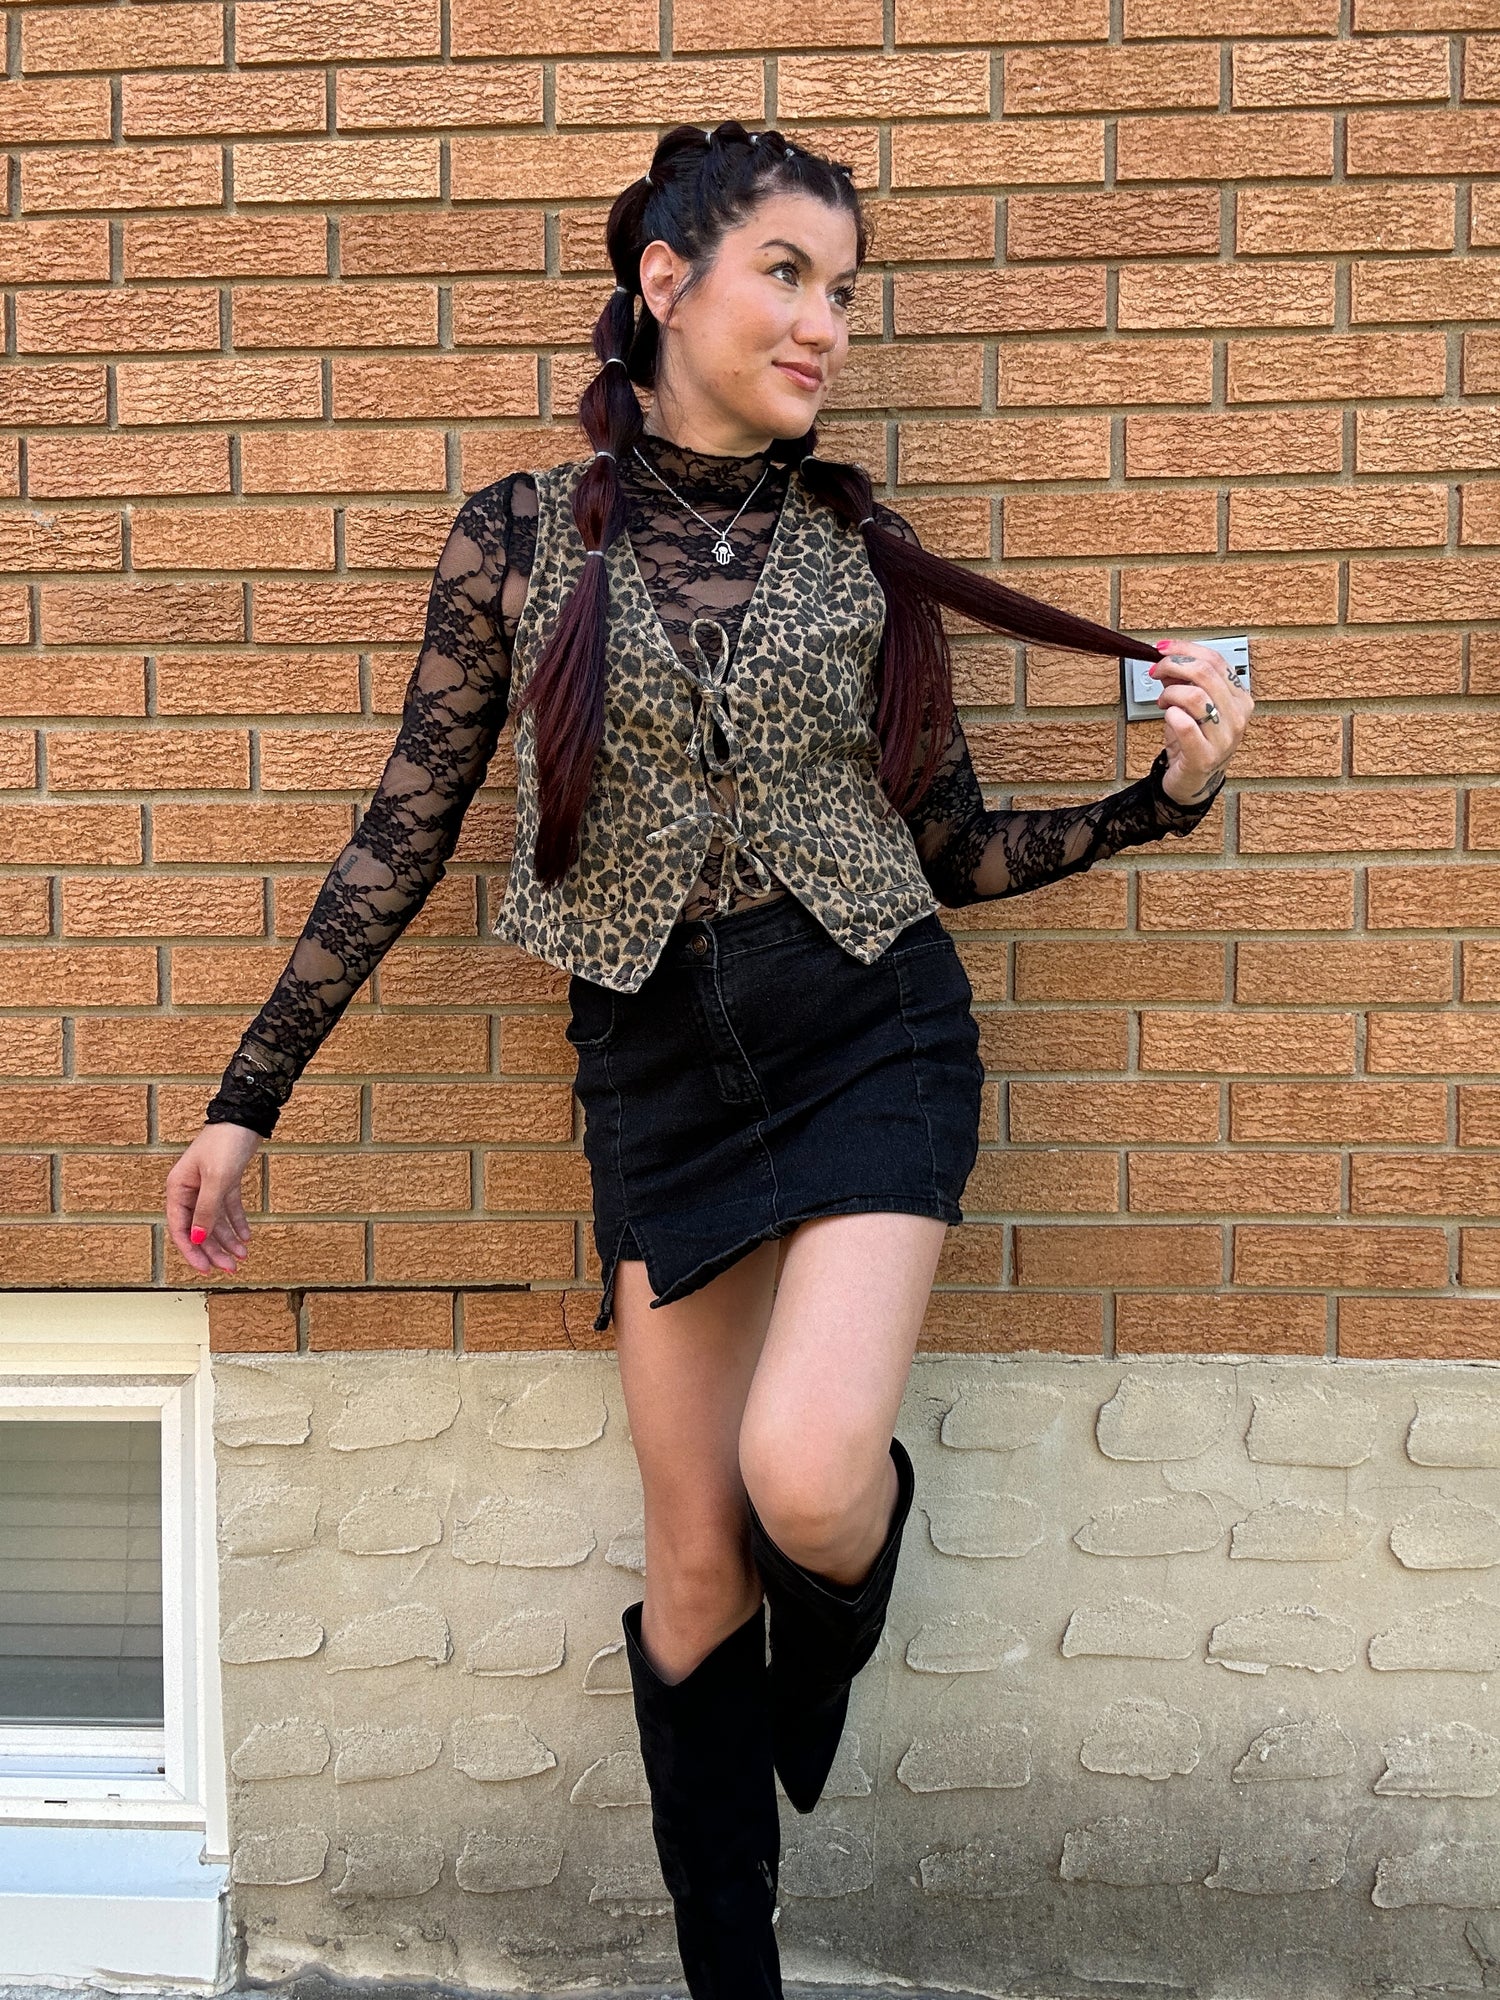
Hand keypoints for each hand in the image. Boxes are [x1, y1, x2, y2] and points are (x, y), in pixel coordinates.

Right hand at [165, 1122, 261, 1274]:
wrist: (245, 1117)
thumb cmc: (225, 1143)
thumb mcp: (217, 1179)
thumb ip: (207, 1210)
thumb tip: (199, 1239)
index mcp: (179, 1188)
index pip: (180, 1228)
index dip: (192, 1251)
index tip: (205, 1269)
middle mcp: (190, 1190)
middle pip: (199, 1228)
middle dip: (214, 1250)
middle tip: (230, 1267)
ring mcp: (207, 1186)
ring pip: (215, 1221)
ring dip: (227, 1239)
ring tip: (242, 1256)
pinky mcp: (225, 1182)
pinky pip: (228, 1209)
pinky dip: (237, 1223)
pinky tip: (246, 1237)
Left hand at [1148, 638, 1252, 806]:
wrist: (1191, 781)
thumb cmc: (1193, 741)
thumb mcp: (1191, 705)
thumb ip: (1183, 680)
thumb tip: (1167, 657)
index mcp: (1240, 698)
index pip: (1216, 660)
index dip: (1185, 649)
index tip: (1163, 648)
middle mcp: (1237, 716)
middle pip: (1205, 673)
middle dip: (1173, 666)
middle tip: (1156, 671)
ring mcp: (1224, 738)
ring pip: (1195, 696)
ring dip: (1170, 693)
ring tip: (1162, 701)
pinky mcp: (1204, 756)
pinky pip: (1185, 725)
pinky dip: (1171, 715)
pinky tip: (1168, 716)